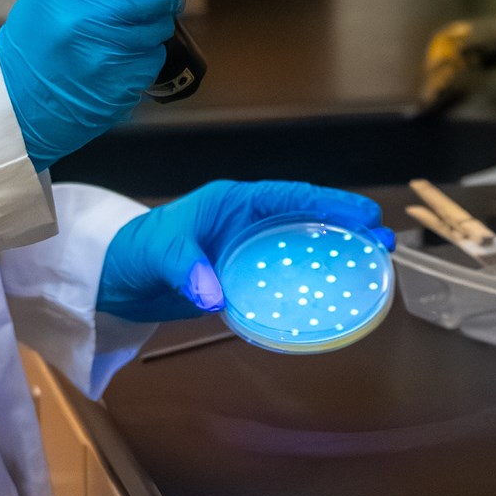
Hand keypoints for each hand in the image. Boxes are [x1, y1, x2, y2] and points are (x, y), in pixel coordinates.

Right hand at [0, 0, 183, 174]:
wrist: (15, 105)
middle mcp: (93, 22)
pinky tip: (114, 60)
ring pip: (161, 28)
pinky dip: (141, 58)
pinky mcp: (125, 87)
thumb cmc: (29, 45)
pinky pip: (152, 61)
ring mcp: (112, 58)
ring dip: (148, 27)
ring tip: (118, 32)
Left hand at [97, 179, 394, 325]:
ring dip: (333, 255)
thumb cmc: (133, 251)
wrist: (112, 279)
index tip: (362, 214)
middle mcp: (244, 223)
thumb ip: (187, 270)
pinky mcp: (239, 278)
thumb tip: (215, 296)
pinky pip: (280, 278)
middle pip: (304, 220)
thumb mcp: (159, 254)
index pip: (288, 197)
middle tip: (383, 241)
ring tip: (371, 265)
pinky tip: (330, 298)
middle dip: (344, 227)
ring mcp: (244, 251)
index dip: (328, 203)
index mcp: (231, 203)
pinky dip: (305, 284)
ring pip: (298, 249)